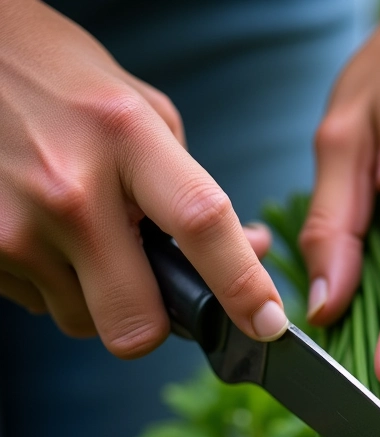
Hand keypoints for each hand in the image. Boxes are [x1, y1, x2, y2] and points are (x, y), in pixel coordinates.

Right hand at [0, 0, 286, 357]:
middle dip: (155, 323)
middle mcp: (68, 190)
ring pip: (84, 322)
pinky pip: (39, 305)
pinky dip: (55, 284)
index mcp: (125, 138)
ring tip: (86, 239)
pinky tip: (48, 235)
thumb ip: (194, 188)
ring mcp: (14, 227)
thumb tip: (250, 251)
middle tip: (153, 289)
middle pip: (137, 324)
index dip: (243, 286)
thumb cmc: (59, 83)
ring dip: (100, 299)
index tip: (267, 323)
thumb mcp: (142, 114)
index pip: (202, 224)